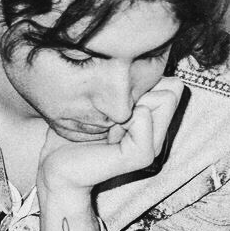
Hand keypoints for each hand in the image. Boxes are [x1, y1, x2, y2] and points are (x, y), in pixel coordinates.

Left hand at [38, 76, 188, 195]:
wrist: (56, 164)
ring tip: (109, 127)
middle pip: (173, 88)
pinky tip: (107, 136)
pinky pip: (143, 116)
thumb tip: (145, 66)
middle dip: (137, 92)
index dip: (141, 83)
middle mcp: (159, 134)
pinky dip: (121, 118)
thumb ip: (130, 89)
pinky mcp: (141, 155)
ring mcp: (154, 147)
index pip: (173, 84)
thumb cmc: (74, 129)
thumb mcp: (105, 101)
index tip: (115, 103)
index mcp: (154, 121)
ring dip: (128, 105)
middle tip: (112, 116)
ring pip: (164, 99)